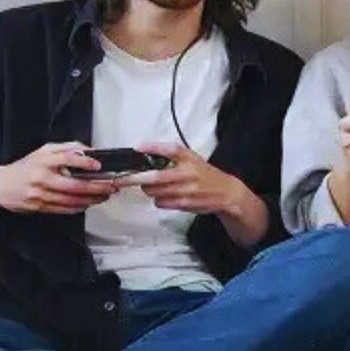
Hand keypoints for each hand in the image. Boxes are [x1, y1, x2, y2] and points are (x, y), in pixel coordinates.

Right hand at [0, 142, 116, 214]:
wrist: (0, 186)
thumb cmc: (24, 167)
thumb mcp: (42, 151)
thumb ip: (65, 148)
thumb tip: (87, 150)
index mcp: (43, 161)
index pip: (66, 158)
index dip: (84, 161)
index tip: (99, 164)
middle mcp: (42, 178)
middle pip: (74, 184)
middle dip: (96, 187)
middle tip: (111, 186)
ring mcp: (41, 195)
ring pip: (71, 200)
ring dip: (91, 199)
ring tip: (105, 196)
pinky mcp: (40, 207)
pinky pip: (63, 209)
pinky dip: (79, 208)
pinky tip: (89, 204)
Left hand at [136, 141, 253, 215]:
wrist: (226, 193)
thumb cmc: (205, 175)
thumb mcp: (193, 159)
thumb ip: (173, 157)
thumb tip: (145, 155)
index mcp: (190, 158)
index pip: (170, 150)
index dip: (153, 147)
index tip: (138, 147)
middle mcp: (188, 173)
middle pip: (156, 176)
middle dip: (136, 178)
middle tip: (123, 179)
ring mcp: (186, 190)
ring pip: (156, 192)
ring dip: (148, 190)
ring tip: (151, 186)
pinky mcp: (185, 203)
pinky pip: (161, 202)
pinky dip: (158, 200)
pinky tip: (164, 195)